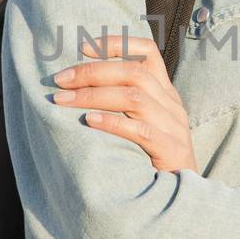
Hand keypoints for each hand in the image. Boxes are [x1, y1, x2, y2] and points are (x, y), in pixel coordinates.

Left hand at [51, 35, 198, 173]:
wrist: (180, 195)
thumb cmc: (151, 158)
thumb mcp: (141, 123)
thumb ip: (121, 103)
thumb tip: (76, 86)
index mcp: (165, 92)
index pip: (148, 51)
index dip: (117, 43)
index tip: (84, 47)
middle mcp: (171, 104)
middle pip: (134, 72)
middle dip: (92, 72)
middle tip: (59, 80)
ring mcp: (174, 127)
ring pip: (134, 97)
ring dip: (94, 96)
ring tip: (64, 100)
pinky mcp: (172, 150)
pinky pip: (141, 130)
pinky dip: (113, 123)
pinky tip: (89, 122)